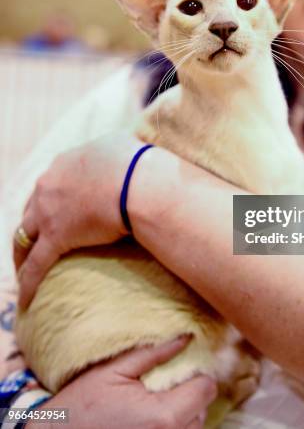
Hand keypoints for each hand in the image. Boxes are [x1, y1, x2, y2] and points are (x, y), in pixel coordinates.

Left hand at [14, 133, 144, 308]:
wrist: (137, 181)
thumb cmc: (136, 163)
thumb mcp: (120, 147)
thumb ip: (111, 156)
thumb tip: (122, 159)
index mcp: (64, 164)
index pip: (50, 184)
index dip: (50, 199)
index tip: (55, 210)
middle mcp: (49, 186)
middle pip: (30, 210)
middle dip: (30, 226)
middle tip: (33, 241)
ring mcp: (48, 213)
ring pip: (24, 236)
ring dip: (21, 253)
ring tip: (22, 268)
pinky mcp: (56, 238)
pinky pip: (36, 265)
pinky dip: (29, 282)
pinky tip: (26, 300)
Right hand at [26, 336, 216, 428]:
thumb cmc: (81, 406)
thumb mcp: (115, 369)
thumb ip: (154, 353)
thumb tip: (186, 336)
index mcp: (162, 416)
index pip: (206, 389)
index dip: (197, 375)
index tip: (182, 369)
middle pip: (202, 410)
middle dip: (188, 395)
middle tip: (164, 385)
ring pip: (192, 428)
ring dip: (182, 414)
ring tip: (154, 403)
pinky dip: (172, 428)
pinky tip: (150, 420)